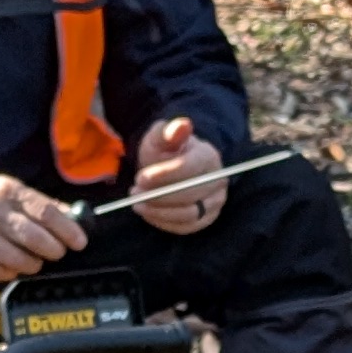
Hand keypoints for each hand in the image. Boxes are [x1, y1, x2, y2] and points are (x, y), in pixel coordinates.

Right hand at [0, 172, 86, 279]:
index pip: (46, 213)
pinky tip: (14, 266)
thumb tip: (72, 216)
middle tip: (58, 252)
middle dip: (53, 250)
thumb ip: (40, 203)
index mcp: (8, 192)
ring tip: (36, 260)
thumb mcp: (9, 188)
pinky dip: (12, 272)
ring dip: (34, 264)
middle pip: (34, 239)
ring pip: (18, 260)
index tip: (79, 241)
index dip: (67, 230)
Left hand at [129, 116, 227, 235]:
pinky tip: (148, 213)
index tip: (140, 178)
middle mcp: (218, 180)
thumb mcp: (160, 137)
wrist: (174, 167)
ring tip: (137, 203)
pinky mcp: (206, 218)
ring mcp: (215, 202)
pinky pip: (187, 227)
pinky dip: (164, 223)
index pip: (190, 168)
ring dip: (159, 211)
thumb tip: (182, 125)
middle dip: (158, 196)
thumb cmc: (166, 151)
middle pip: (189, 194)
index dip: (165, 175)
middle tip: (134, 192)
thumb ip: (168, 132)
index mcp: (208, 156)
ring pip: (188, 214)